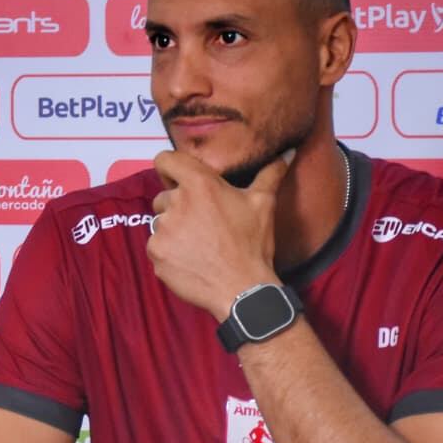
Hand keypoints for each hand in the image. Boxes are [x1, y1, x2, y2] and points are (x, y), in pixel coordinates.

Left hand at [146, 150, 290, 320]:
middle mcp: (175, 203)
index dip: (169, 167)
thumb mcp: (263, 204)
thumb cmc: (252, 244)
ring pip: (160, 222)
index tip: (178, 178)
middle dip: (177, 206)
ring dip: (173, 229)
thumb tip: (286, 153)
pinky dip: (169, 251)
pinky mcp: (155, 253)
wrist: (241, 289)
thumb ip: (270, 174)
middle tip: (201, 222)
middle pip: (164, 196)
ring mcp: (162, 230)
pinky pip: (157, 246)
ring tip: (198, 243)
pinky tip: (190, 259)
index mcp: (199, 185)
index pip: (165, 160)